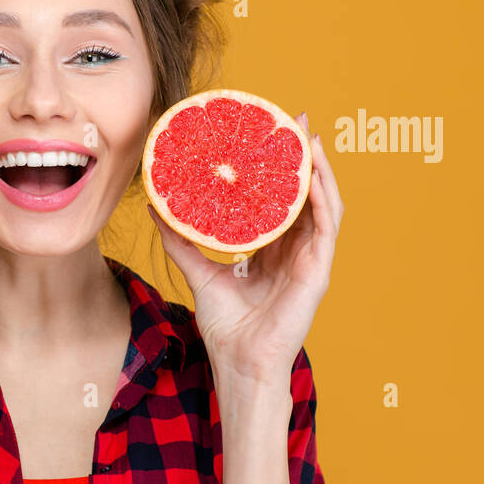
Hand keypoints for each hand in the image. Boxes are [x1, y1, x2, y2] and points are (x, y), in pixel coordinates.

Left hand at [149, 112, 343, 383]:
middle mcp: (294, 250)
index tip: (269, 135)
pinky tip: (315, 173)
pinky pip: (327, 226)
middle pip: (304, 194)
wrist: (239, 362)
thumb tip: (155, 208)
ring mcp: (310, 259)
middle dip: (303, 157)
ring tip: (309, 137)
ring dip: (319, 168)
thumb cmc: (225, 326)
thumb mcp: (198, 272)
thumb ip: (180, 240)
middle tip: (295, 120)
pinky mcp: (318, 271)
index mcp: (272, 250)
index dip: (279, 168)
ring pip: (323, 203)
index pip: (280, 199)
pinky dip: (323, 197)